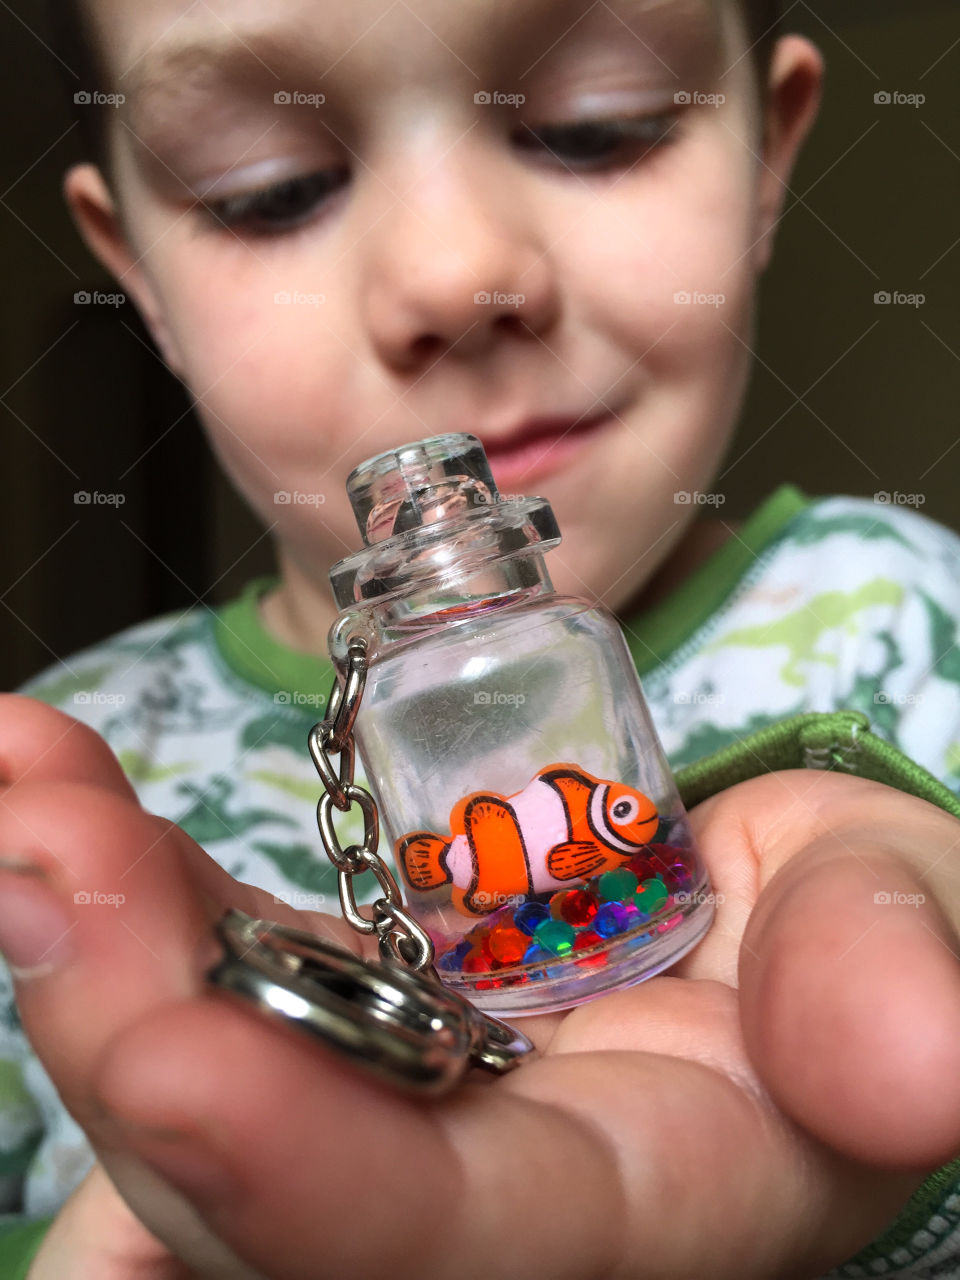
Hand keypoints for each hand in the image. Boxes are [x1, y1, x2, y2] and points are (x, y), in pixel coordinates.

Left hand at [3, 693, 959, 1279]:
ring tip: (24, 784)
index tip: (162, 1050)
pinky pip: (210, 960)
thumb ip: (891, 978)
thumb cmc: (868, 928)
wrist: (792, 919)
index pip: (453, 1241)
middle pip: (257, 1184)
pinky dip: (124, 876)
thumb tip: (916, 1063)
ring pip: (204, 1060)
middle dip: (125, 1022)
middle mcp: (483, 1184)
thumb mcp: (908, 919)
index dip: (303, 1182)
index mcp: (641, 1198)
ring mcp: (397, 1095)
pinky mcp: (351, 1002)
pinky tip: (45, 776)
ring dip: (90, 934)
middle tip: (34, 845)